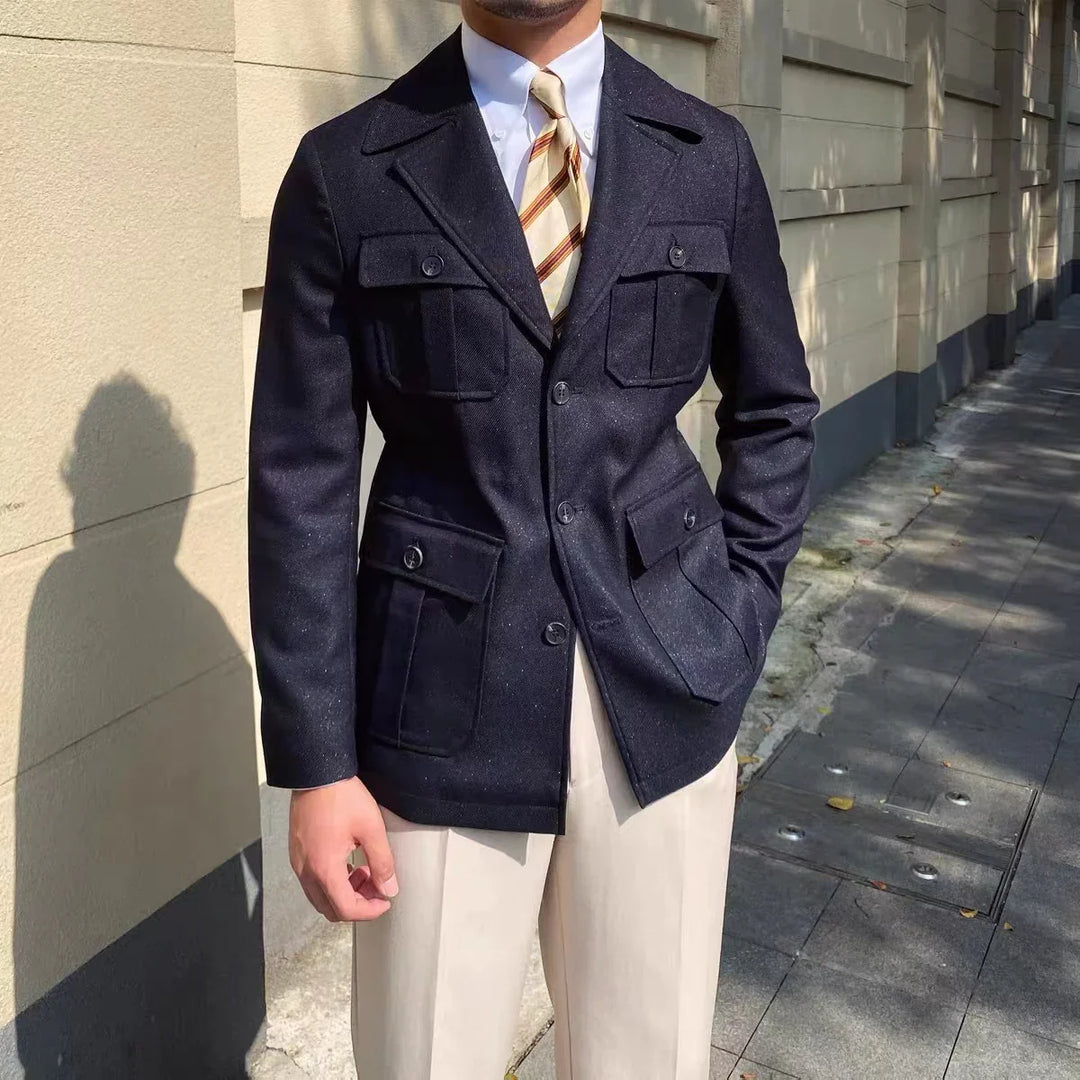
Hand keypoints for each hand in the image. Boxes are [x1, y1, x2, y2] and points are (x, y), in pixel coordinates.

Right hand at [289, 775, 398, 921]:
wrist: (316, 773)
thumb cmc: (341, 796)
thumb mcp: (371, 828)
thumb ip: (382, 862)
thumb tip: (389, 887)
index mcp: (324, 868)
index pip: (346, 909)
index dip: (369, 911)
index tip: (385, 901)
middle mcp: (306, 871)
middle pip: (331, 908)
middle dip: (357, 904)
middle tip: (377, 887)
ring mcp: (298, 863)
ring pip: (320, 896)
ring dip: (344, 893)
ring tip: (364, 871)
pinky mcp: (297, 853)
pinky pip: (313, 881)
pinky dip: (332, 881)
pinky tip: (348, 862)